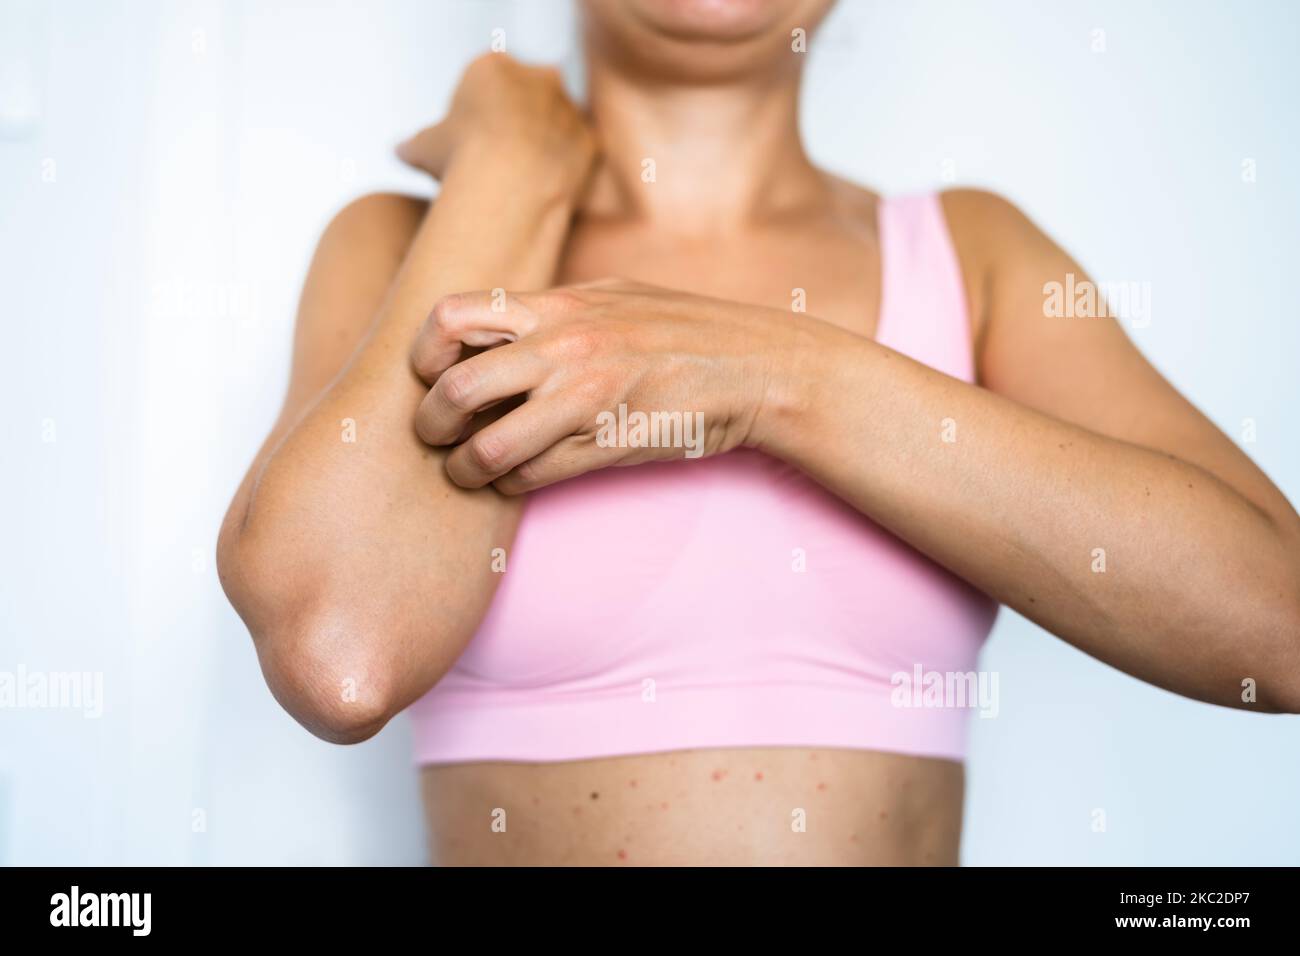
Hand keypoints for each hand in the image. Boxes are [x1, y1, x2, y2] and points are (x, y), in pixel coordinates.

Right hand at [396, 53, 595, 193]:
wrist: (510, 184)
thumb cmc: (461, 159)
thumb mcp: (425, 149)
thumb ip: (417, 144)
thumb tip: (400, 151)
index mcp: (492, 66)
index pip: (485, 82)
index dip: (474, 114)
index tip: (468, 141)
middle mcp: (536, 76)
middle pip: (525, 96)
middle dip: (514, 122)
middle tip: (498, 158)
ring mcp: (567, 107)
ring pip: (555, 122)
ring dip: (542, 144)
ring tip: (521, 179)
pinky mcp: (589, 140)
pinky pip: (577, 152)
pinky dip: (564, 168)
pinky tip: (544, 189)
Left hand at [408, 280, 795, 493]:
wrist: (757, 367)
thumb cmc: (686, 331)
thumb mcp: (614, 297)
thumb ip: (552, 310)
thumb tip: (493, 327)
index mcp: (559, 305)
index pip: (452, 317)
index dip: (423, 354)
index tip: (429, 377)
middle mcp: (563, 347)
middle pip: (453, 388)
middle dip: (429, 423)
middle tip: (434, 436)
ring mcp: (585, 398)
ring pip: (485, 447)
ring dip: (463, 469)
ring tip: (467, 473)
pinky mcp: (607, 445)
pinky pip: (531, 477)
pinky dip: (510, 484)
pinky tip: (517, 479)